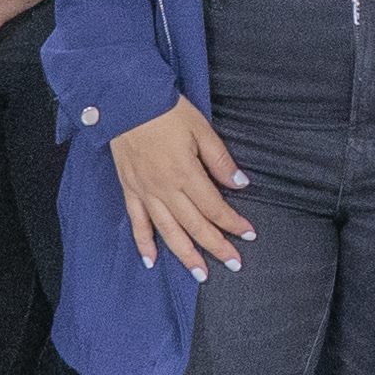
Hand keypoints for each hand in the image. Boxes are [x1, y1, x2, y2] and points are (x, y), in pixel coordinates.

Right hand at [108, 97, 253, 273]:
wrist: (126, 100)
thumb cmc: (166, 111)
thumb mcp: (201, 129)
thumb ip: (220, 160)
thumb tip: (240, 184)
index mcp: (186, 174)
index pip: (215, 207)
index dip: (233, 223)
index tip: (249, 235)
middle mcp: (165, 189)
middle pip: (195, 225)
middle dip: (216, 246)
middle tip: (234, 264)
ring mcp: (146, 192)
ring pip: (168, 231)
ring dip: (186, 255)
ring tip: (200, 274)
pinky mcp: (129, 190)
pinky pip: (137, 222)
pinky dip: (144, 243)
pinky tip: (151, 261)